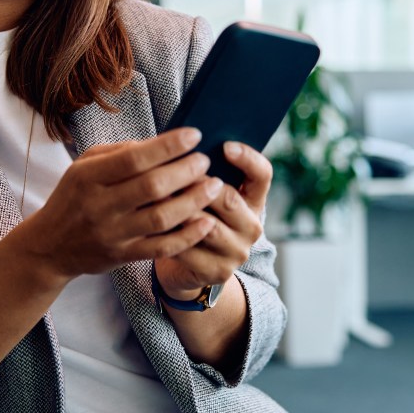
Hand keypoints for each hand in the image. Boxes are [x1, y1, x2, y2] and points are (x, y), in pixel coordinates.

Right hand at [16, 128, 223, 281]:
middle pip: (151, 186)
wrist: (48, 247)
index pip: (133, 158)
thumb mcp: (83, 167)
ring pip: (160, 217)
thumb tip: (158, 143)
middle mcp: (99, 205)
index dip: (167, 146)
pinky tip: (206, 222)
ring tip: (214, 186)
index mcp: (88, 177)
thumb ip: (118, 152)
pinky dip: (187, 236)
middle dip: (185, 171)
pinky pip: (161, 247)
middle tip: (206, 162)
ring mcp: (111, 234)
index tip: (194, 135)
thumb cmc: (73, 197)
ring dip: (193, 201)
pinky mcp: (122, 256)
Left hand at [153, 141, 271, 298]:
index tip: (225, 146)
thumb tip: (184, 140)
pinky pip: (190, 249)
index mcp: (254, 201)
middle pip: (230, 199)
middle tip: (173, 170)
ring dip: (180, 209)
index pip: (262, 174)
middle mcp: (252, 227)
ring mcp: (237, 252)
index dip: (248, 158)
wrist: (189, 267)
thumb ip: (204, 172)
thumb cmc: (194, 218)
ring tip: (157, 194)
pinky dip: (169, 235)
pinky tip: (151, 223)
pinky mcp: (218, 272)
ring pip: (207, 226)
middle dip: (199, 183)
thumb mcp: (206, 195)